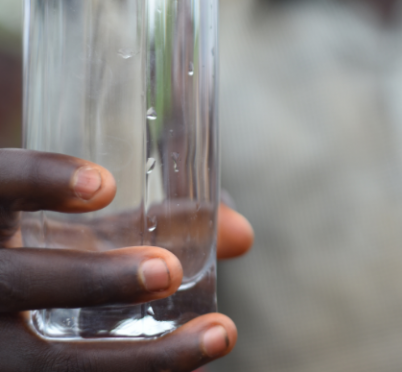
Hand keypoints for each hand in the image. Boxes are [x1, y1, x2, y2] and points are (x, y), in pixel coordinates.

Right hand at [0, 148, 252, 371]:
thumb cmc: (44, 256)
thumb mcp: (78, 232)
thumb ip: (151, 225)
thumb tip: (245, 236)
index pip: (0, 184)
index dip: (41, 180)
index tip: (106, 185)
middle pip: (15, 282)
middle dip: (94, 278)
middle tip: (170, 270)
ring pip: (40, 364)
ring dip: (137, 358)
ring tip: (220, 335)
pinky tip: (194, 366)